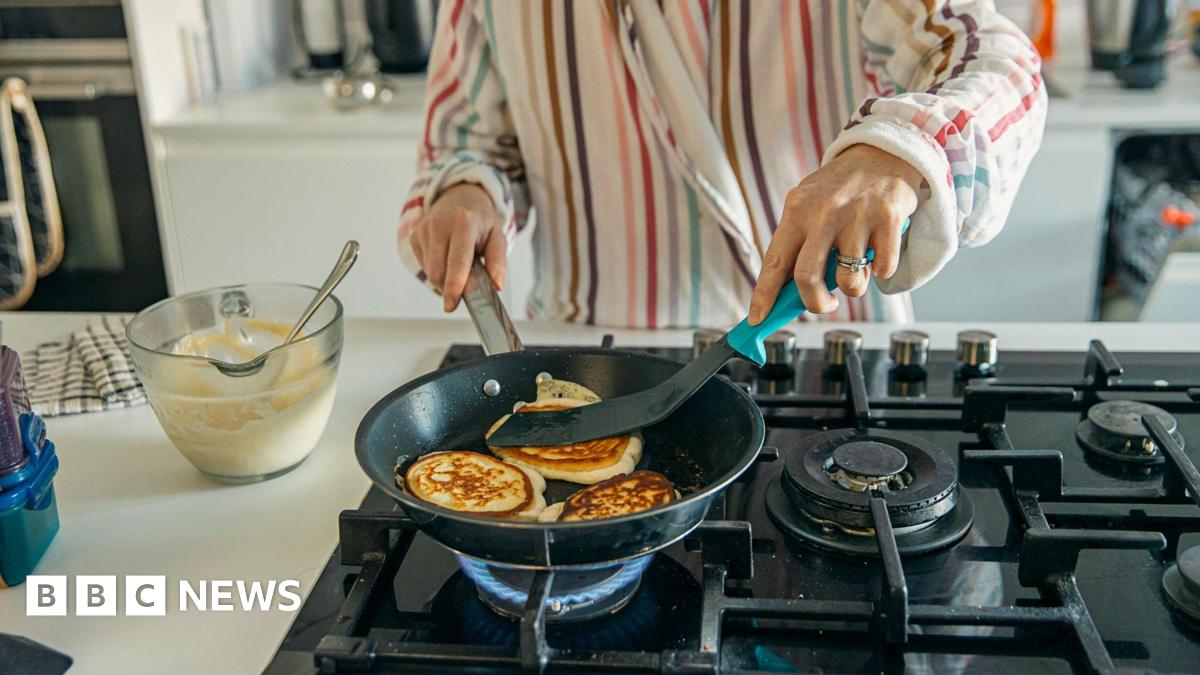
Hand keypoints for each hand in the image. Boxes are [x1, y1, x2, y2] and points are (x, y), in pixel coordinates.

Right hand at [409, 183, 506, 311]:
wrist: (459, 197)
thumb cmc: (480, 221)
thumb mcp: (497, 237)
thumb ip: (498, 262)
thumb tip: (497, 285)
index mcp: (464, 223)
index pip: (457, 261)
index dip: (454, 285)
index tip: (451, 305)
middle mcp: (439, 224)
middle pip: (439, 272)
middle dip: (451, 286)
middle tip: (466, 280)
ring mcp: (423, 229)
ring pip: (430, 272)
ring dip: (444, 277)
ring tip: (457, 262)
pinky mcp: (414, 236)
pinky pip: (424, 266)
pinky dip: (436, 268)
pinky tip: (445, 255)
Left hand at [748, 144, 921, 322]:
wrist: (884, 151)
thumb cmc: (842, 188)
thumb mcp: (810, 204)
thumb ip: (798, 242)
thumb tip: (786, 291)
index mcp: (797, 210)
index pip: (774, 261)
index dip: (763, 295)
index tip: (756, 319)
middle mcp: (824, 212)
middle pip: (807, 278)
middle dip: (815, 303)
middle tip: (823, 304)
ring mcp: (857, 216)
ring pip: (849, 280)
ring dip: (853, 287)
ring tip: (856, 271)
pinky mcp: (889, 219)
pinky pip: (882, 269)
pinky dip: (881, 272)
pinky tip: (878, 252)